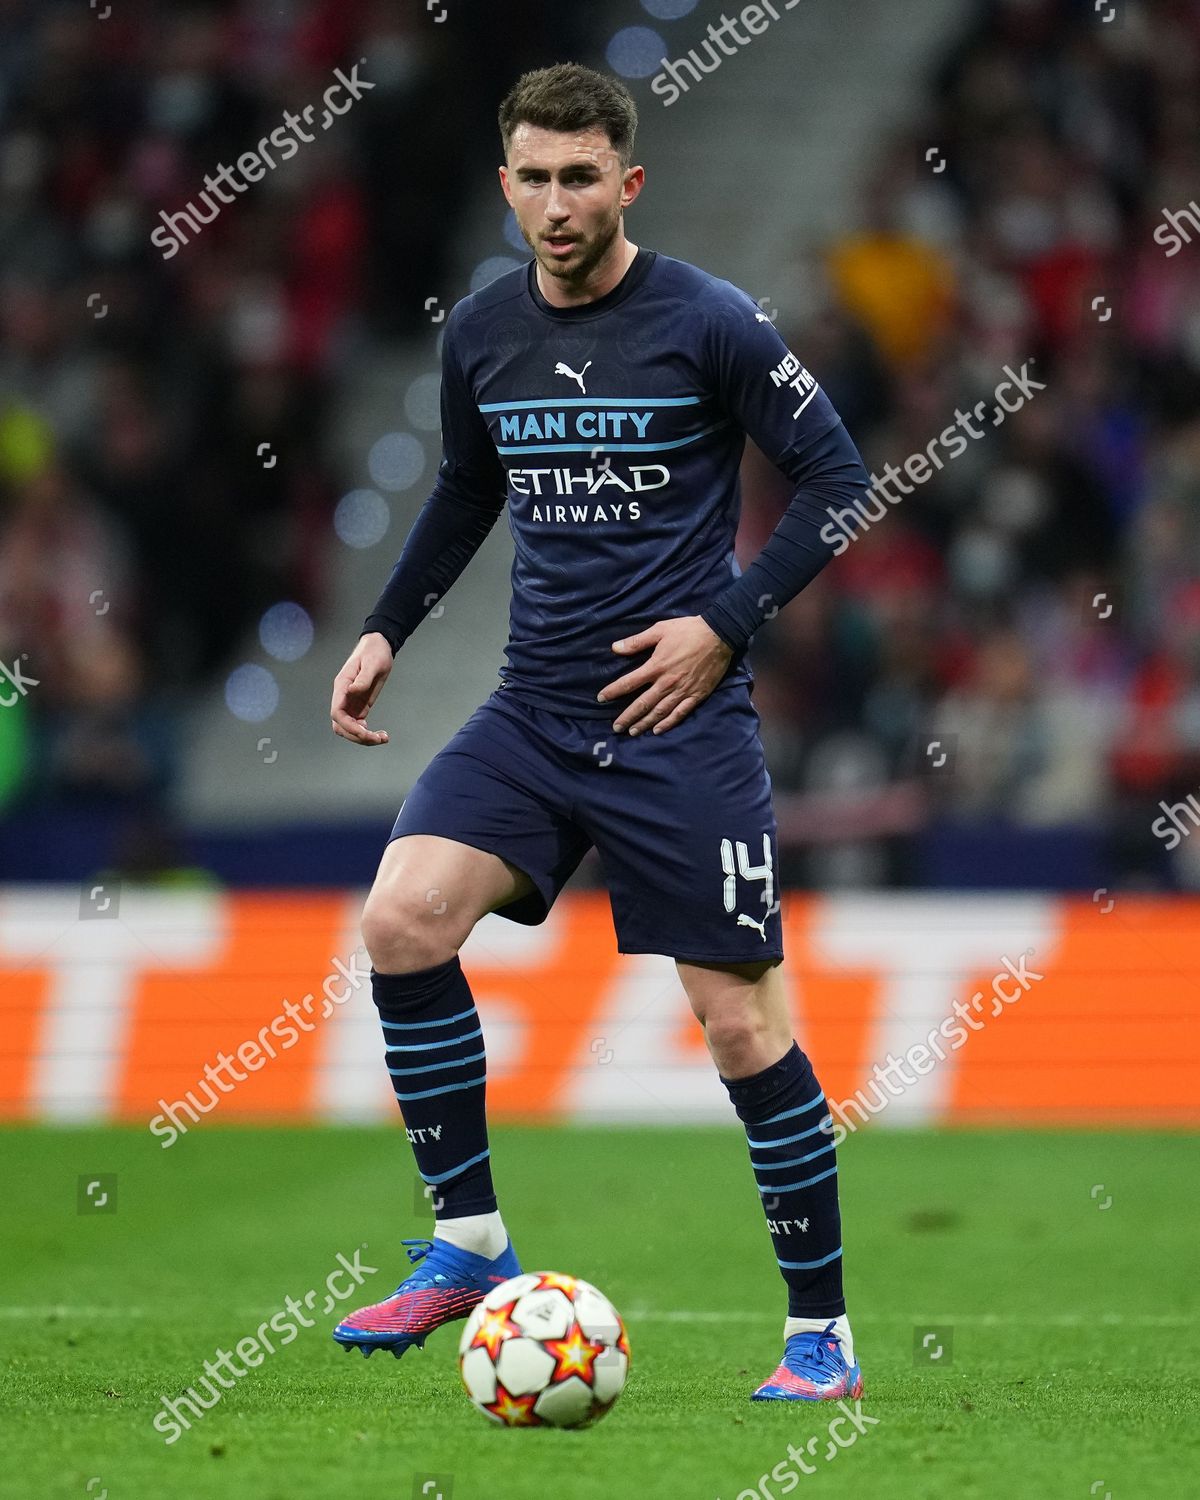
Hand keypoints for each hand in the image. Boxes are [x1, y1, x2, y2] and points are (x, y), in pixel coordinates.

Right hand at [330, 633, 393, 745]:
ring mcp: (350, 702)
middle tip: (378, 738)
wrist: (379, 647)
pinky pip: (358, 725)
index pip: (337, 713)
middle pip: (341, 726)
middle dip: (357, 736)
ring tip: (382, 738)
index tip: (365, 732)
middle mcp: (343, 697)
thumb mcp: (372, 664)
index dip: (348, 726)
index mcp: (342, 686)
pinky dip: (367, 733)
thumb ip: (362, 679)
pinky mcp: (359, 705)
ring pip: (349, 728)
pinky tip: (379, 734)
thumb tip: (351, 691)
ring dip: (363, 738)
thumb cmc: (375, 652)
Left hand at [598, 616, 733, 735]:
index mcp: (656, 666)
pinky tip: (658, 730)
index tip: (601, 699)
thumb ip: (637, 641)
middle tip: (616, 727)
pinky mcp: (696, 695)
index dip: (613, 691)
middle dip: (628, 716)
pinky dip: (668, 723)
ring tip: (633, 732)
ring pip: (660, 712)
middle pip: (643, 704)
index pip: (629, 682)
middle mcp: (667, 682)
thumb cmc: (688, 630)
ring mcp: (682, 691)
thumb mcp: (660, 630)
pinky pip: (680, 713)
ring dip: (645, 723)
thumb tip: (614, 648)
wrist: (719, 635)